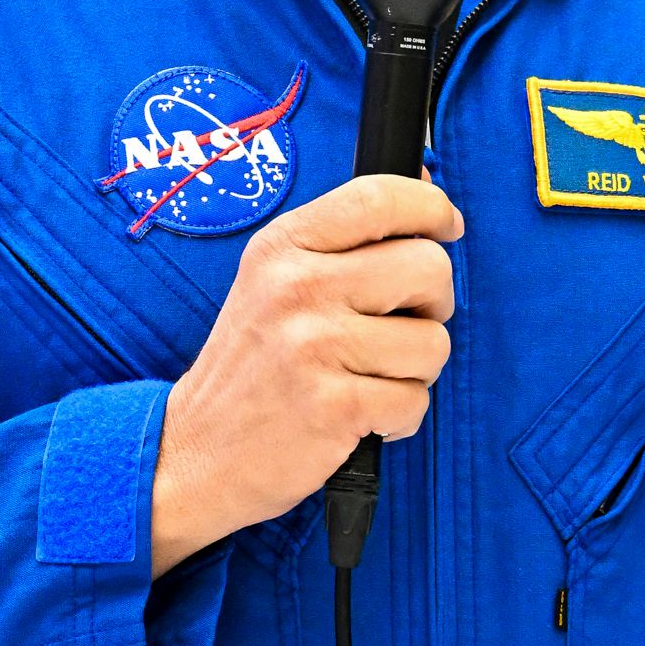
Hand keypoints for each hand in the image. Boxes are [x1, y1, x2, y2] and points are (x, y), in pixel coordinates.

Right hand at [149, 174, 463, 573]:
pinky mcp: (334, 406)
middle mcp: (296, 287)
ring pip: (433, 342)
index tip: (447, 226)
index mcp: (283, 247)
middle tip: (403, 325)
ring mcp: (314, 347)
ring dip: (416, 370)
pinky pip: (415, 401)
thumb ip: (341, 242)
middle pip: (428, 268)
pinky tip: (362, 416)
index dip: (431, 207)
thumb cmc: (252, 366)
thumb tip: (428, 194)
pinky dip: (400, 417)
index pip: (378, 198)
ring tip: (368, 378)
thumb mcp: (273, 281)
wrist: (197, 451)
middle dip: (435, 303)